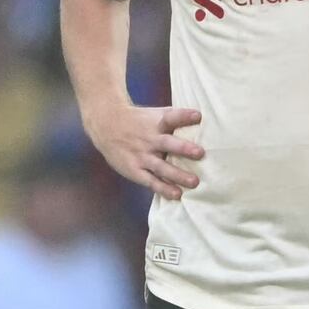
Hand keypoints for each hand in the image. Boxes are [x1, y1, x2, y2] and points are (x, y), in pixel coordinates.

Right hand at [87, 97, 205, 199]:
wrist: (106, 125)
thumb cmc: (138, 121)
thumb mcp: (154, 114)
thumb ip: (175, 119)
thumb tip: (203, 120)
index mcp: (156, 123)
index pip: (171, 117)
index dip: (184, 116)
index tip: (198, 116)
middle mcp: (149, 139)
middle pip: (167, 143)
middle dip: (183, 148)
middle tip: (200, 153)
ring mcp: (141, 156)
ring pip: (161, 166)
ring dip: (177, 174)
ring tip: (194, 182)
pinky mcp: (135, 170)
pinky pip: (150, 181)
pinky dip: (163, 188)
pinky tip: (176, 194)